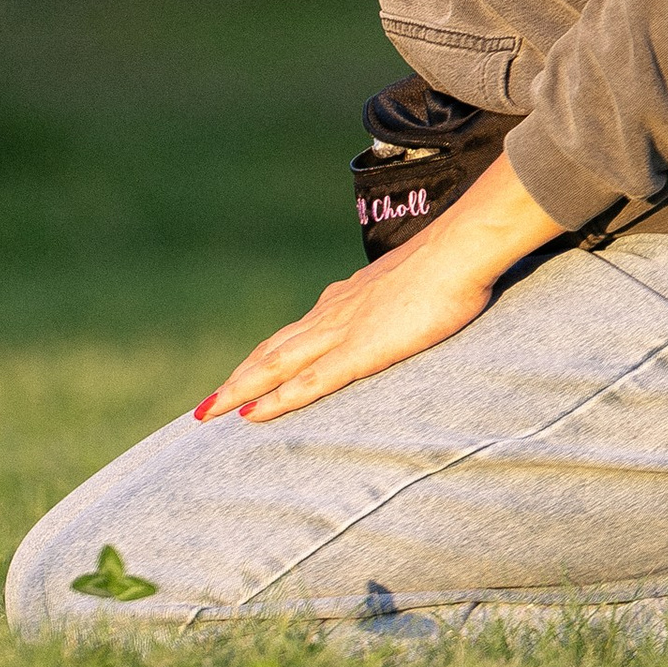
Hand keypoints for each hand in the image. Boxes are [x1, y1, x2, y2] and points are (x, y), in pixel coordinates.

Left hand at [195, 156, 563, 423]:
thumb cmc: (450, 264)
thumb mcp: (415, 284)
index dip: (267, 355)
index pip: (296, 333)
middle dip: (240, 378)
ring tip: (211, 411)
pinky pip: (307, 382)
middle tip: (208, 404)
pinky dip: (276, 400)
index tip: (244, 375)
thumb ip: (396, 300)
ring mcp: (341, 331)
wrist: (459, 250)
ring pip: (276, 365)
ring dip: (242, 389)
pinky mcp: (358, 351)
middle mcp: (333, 313)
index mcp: (347, 299)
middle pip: (274, 350)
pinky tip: (254, 415)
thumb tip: (398, 305)